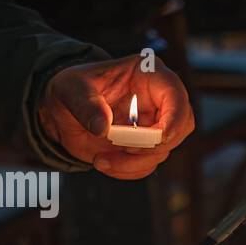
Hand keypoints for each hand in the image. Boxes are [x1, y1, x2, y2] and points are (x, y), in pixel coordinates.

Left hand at [38, 55, 195, 179]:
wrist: (64, 112)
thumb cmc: (72, 89)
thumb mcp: (70, 89)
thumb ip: (85, 105)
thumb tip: (103, 127)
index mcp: (148, 74)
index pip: (175, 95)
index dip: (175, 118)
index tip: (160, 137)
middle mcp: (158, 100)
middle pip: (181, 126)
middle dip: (153, 145)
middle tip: (122, 148)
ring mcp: (155, 124)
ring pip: (163, 151)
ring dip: (133, 162)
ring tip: (100, 159)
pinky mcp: (147, 146)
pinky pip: (148, 165)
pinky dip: (127, 170)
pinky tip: (104, 162)